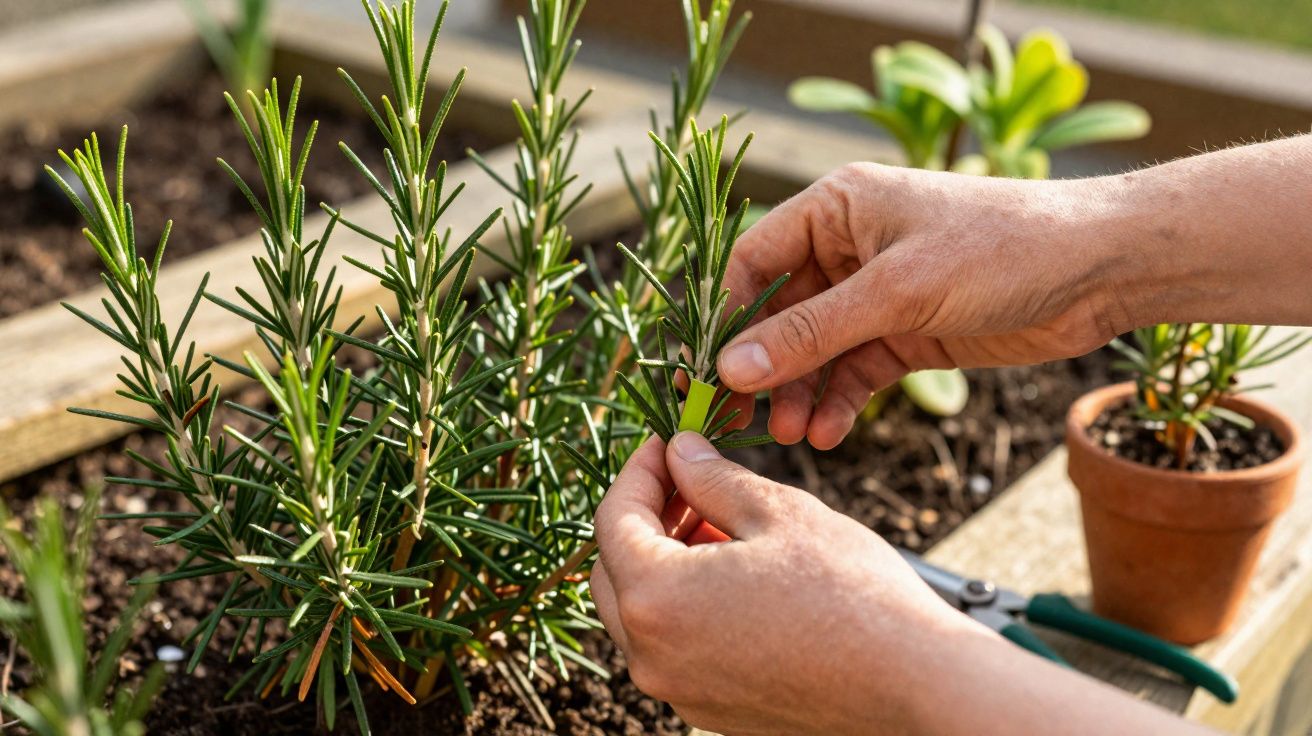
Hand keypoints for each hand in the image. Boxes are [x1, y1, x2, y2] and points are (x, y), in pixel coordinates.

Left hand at [592, 433, 1217, 735]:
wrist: (913, 682)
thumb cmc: (851, 593)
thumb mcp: (778, 511)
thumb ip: (712, 478)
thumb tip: (679, 452)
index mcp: (657, 598)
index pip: (612, 519)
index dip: (637, 471)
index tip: (665, 443)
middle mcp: (652, 654)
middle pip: (614, 568)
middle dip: (644, 515)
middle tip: (689, 478)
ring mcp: (678, 688)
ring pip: (641, 610)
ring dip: (664, 559)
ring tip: (719, 522)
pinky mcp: (709, 707)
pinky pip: (673, 644)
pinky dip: (685, 602)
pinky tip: (734, 572)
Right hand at [718, 163, 1134, 449]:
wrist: (1100, 270)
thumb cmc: (1000, 248)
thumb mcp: (897, 291)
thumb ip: (812, 332)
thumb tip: (732, 369)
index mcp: (837, 207)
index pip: (755, 260)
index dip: (728, 316)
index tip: (705, 371)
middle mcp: (850, 247)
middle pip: (780, 313)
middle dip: (764, 368)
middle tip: (740, 420)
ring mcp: (879, 293)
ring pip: (817, 350)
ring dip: (802, 393)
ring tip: (795, 435)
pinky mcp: (908, 333)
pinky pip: (856, 371)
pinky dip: (841, 402)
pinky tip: (830, 433)